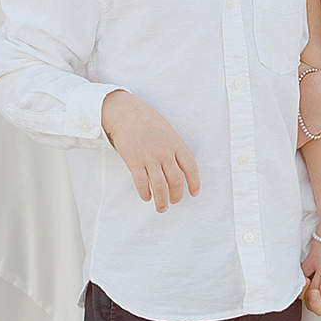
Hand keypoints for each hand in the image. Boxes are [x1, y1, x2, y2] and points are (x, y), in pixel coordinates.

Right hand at [100, 92, 199, 210]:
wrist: (126, 112)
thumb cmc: (147, 121)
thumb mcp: (168, 131)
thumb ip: (174, 148)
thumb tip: (180, 167)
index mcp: (176, 144)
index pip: (191, 167)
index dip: (194, 182)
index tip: (194, 193)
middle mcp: (165, 152)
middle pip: (176, 181)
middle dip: (177, 196)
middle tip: (174, 201)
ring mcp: (149, 157)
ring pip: (159, 186)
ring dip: (162, 201)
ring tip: (162, 207)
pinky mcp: (134, 161)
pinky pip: (142, 183)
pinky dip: (145, 194)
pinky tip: (146, 197)